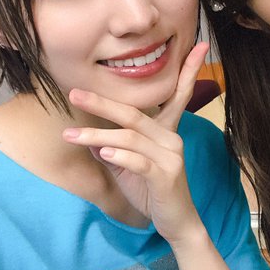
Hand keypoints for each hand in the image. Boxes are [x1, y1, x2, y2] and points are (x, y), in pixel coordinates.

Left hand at [62, 41, 209, 243]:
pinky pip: (139, 161)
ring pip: (130, 137)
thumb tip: (91, 139)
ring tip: (70, 137)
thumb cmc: (152, 191)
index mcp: (167, 131)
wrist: (176, 223)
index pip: (178, 95)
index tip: (199, 45)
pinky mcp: (166, 176)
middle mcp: (172, 138)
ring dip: (96, 136)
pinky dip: (120, 156)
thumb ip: (113, 148)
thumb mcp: (128, 166)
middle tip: (75, 94)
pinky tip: (104, 153)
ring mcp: (171, 156)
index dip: (188, 70)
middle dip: (103, 102)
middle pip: (135, 113)